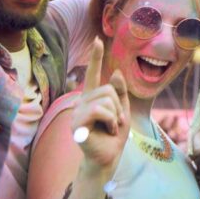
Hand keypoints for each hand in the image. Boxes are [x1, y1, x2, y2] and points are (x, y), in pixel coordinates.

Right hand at [69, 38, 130, 177]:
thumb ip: (119, 93)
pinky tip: (107, 132)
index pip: (94, 75)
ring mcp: (77, 113)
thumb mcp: (122, 111)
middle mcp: (81, 102)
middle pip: (107, 90)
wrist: (108, 158)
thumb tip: (116, 72)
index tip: (98, 40)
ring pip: (105, 100)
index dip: (96, 58)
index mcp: (92, 98)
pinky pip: (99, 111)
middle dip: (118, 107)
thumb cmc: (113, 136)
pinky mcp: (77, 125)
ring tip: (111, 128)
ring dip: (115, 116)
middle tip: (115, 123)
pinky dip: (111, 122)